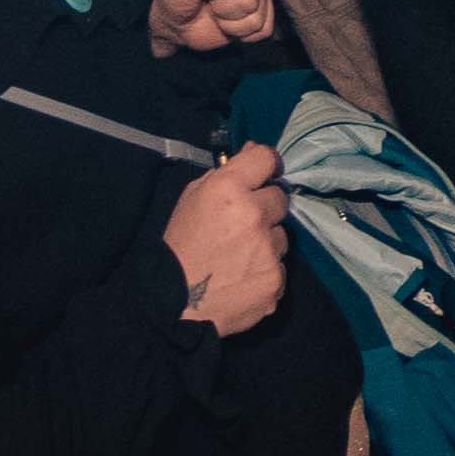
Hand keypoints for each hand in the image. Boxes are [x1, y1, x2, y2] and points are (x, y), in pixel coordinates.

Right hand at [161, 143, 290, 334]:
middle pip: (280, 199)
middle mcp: (254, 215)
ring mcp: (268, 249)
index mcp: (228, 190)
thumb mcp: (191, 200)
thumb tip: (254, 151)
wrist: (173, 304)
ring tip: (236, 257)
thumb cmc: (180, 246)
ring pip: (281, 236)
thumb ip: (225, 174)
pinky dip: (265, 271)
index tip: (263, 175)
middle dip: (264, 209)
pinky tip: (241, 278)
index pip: (266, 159)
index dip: (266, 166)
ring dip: (265, 242)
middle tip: (239, 227)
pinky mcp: (276, 280)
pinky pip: (280, 267)